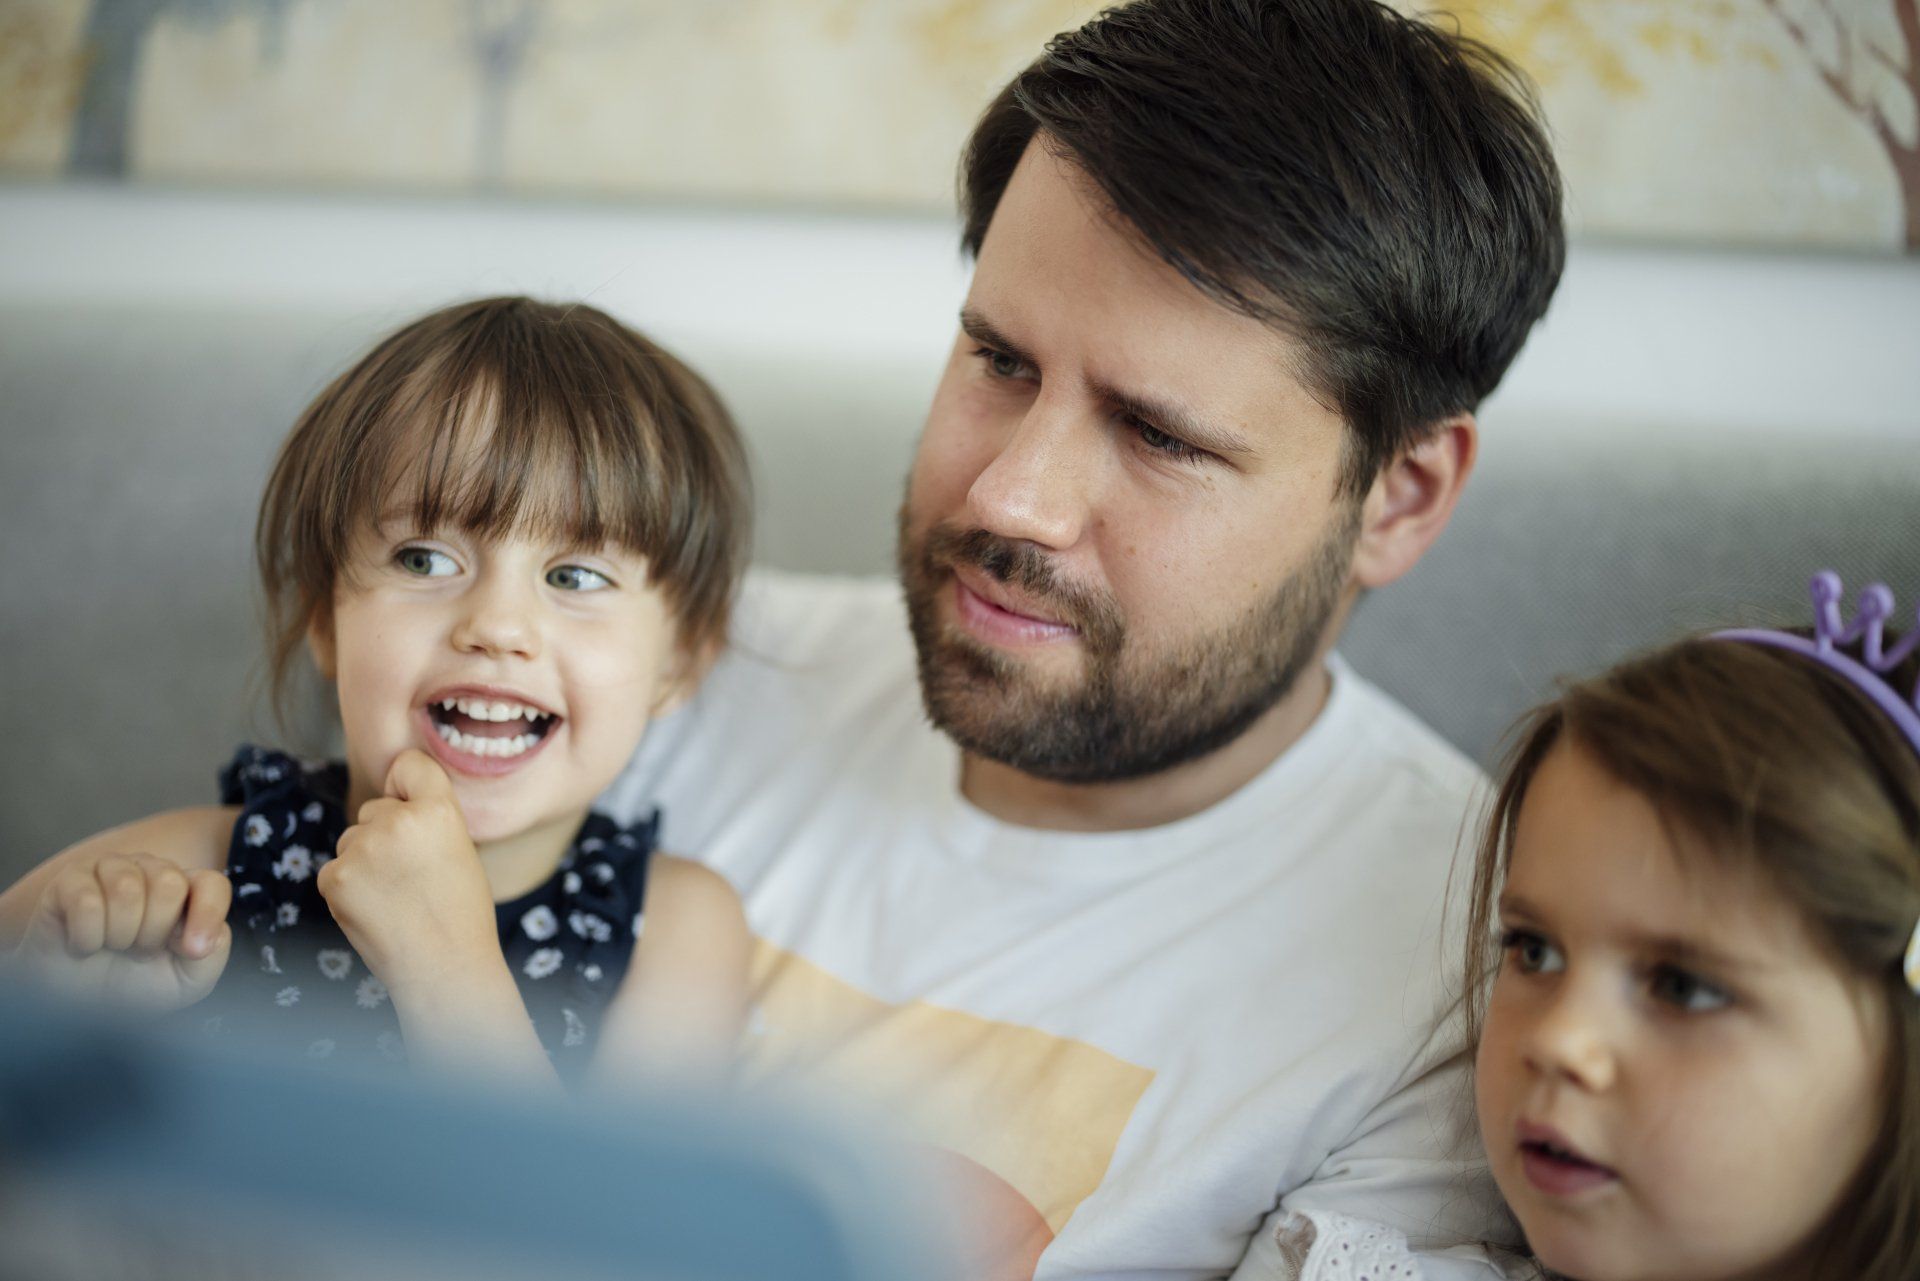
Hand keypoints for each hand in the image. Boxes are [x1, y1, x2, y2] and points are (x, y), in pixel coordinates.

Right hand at [13, 852, 231, 1009]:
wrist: (76, 1003)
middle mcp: (150, 872)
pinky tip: (84, 946)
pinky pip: (86, 901)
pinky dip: (87, 937)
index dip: (207, 914)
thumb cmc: (134, 985)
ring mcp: (109, 871)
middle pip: (169, 883)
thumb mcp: (188, 982)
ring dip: (120, 934)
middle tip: (138, 951)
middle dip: (154, 931)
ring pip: (126, 888)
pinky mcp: (69, 882)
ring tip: (113, 946)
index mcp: (185, 891)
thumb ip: (212, 954)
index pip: (211, 883)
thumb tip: (206, 935)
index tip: (191, 951)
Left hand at [318, 750, 501, 995]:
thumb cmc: (460, 913)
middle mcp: (396, 820)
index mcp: (438, 809)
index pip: (408, 765)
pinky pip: (334, 870)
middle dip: (383, 834)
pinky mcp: (335, 878)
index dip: (405, 785)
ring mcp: (361, 848)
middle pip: (374, 809)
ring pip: (351, 840)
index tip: (408, 803)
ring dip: (363, 862)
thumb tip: (394, 803)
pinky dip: (347, 889)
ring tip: (396, 898)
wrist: (444, 968)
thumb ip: (428, 820)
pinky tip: (375, 910)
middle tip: (412, 875)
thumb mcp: (459, 848)